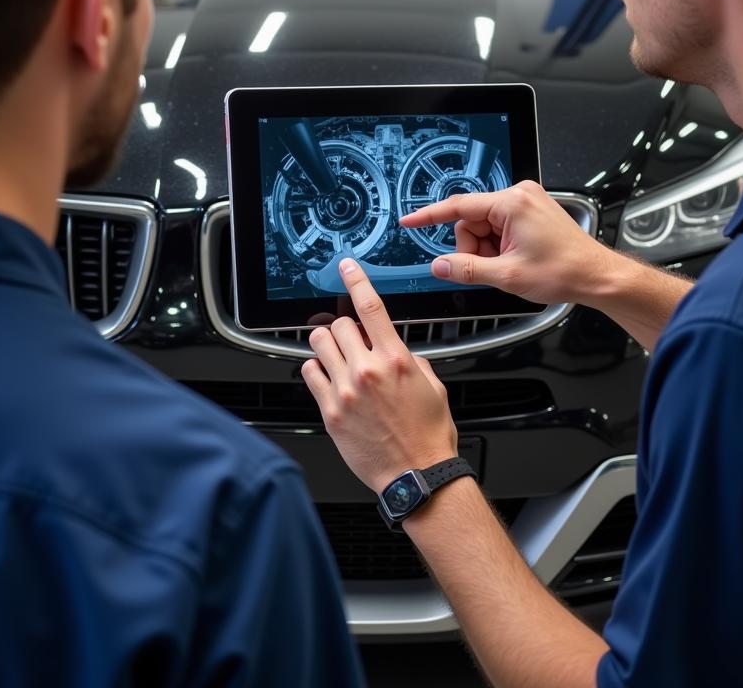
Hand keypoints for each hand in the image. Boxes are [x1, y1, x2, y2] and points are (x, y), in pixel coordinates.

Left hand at [301, 258, 457, 493]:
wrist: (417, 475)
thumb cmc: (429, 435)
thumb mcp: (432, 386)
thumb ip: (411, 359)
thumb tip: (396, 349)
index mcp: (395, 359)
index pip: (370, 306)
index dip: (356, 280)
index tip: (347, 267)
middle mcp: (367, 371)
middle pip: (340, 324)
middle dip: (346, 328)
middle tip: (354, 341)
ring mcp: (345, 391)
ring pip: (319, 343)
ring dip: (328, 344)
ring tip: (338, 356)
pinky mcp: (330, 412)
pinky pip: (309, 373)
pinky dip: (316, 369)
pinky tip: (328, 377)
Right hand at [400, 180, 611, 305]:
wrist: (596, 276)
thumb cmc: (565, 270)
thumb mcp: (508, 276)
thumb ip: (467, 270)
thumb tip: (440, 266)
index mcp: (511, 203)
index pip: (458, 207)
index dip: (429, 216)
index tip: (410, 222)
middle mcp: (518, 196)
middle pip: (471, 222)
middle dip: (474, 249)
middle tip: (491, 270)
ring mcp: (526, 203)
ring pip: (484, 228)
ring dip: (488, 251)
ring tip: (508, 268)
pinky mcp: (531, 213)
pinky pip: (499, 228)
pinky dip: (499, 248)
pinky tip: (513, 261)